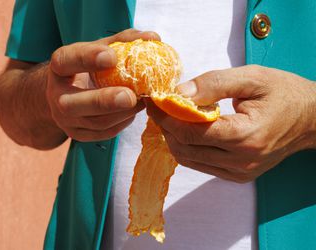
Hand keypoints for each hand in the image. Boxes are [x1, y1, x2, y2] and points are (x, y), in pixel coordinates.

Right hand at [47, 29, 159, 141]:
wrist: (69, 93)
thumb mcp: (100, 50)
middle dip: (104, 101)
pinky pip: (103, 133)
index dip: (87, 59)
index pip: (66, 61)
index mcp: (59, 68)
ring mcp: (65, 119)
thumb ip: (123, 42)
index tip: (112, 57)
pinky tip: (133, 112)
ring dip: (122, 113)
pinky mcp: (78, 135)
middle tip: (130, 96)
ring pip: (94, 122)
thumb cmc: (89, 68)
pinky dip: (122, 123)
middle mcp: (56, 96)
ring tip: (141, 101)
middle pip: (73, 104)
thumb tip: (153, 38)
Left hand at [147, 65, 315, 182]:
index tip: (153, 101)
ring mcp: (239, 172)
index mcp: (246, 135)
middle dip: (166, 127)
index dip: (167, 116)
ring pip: (188, 159)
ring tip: (170, 116)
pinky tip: (187, 130)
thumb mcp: (251, 78)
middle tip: (159, 107)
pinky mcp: (237, 175)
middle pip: (185, 148)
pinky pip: (200, 164)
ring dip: (173, 138)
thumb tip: (178, 93)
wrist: (310, 119)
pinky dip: (187, 147)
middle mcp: (241, 160)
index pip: (192, 132)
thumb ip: (213, 83)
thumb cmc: (284, 93)